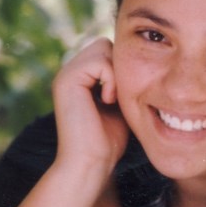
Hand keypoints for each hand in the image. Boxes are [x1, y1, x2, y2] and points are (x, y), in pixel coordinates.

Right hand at [52, 38, 128, 178]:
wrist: (91, 162)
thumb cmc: (108, 141)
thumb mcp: (119, 105)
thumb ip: (120, 84)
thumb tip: (141, 64)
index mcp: (78, 78)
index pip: (107, 51)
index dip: (122, 68)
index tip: (121, 97)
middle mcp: (69, 72)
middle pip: (105, 44)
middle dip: (119, 67)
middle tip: (117, 97)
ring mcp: (65, 74)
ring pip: (103, 47)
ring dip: (115, 73)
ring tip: (111, 99)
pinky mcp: (66, 80)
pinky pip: (100, 61)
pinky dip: (111, 79)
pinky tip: (107, 100)